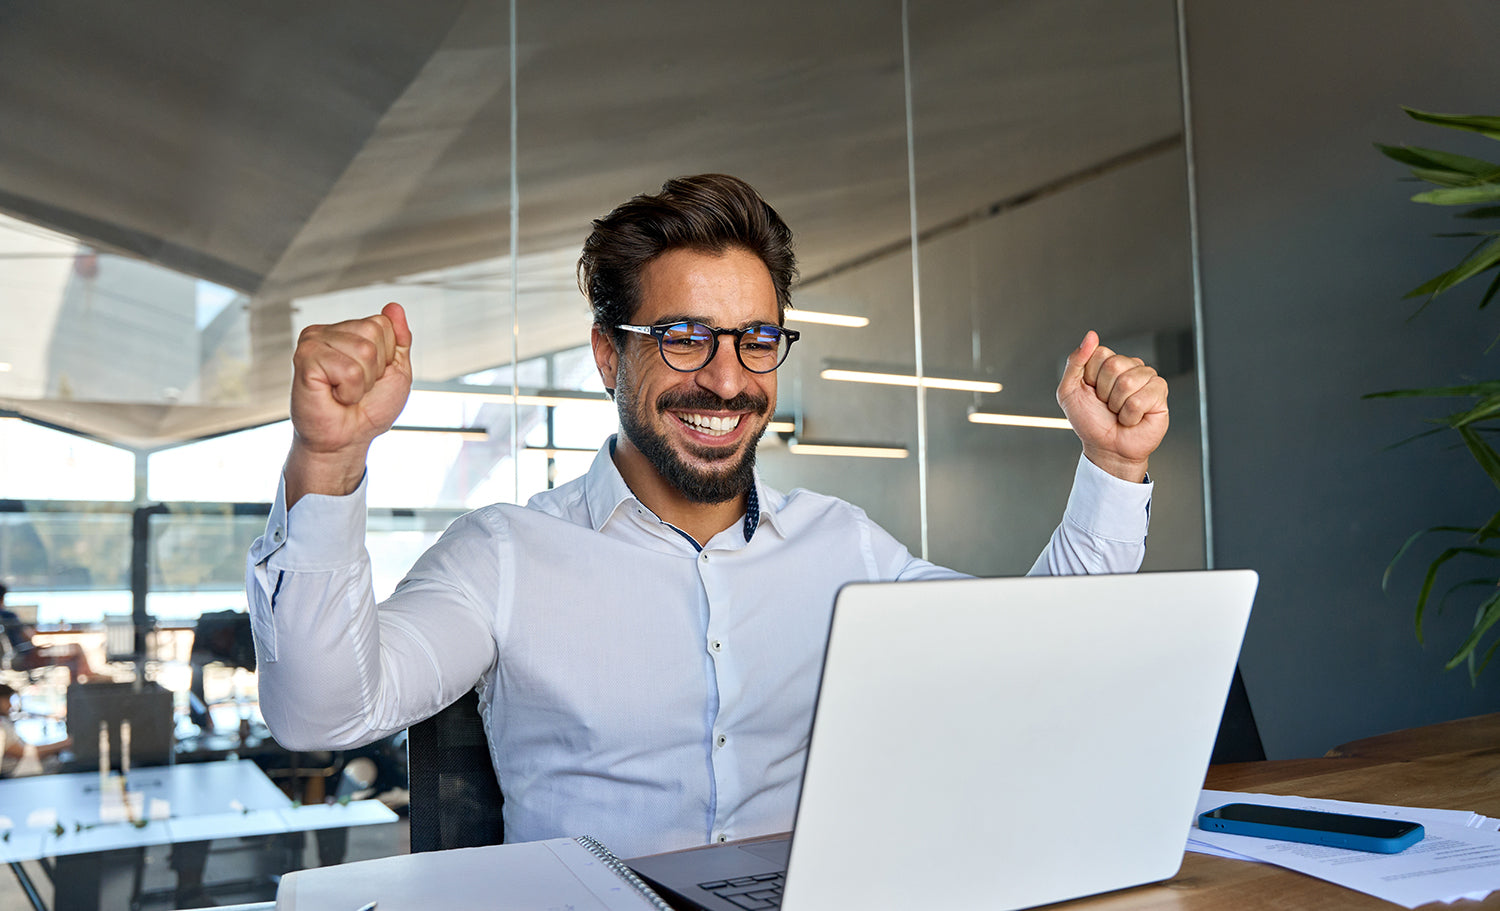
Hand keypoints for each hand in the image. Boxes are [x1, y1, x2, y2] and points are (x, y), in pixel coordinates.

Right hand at [286, 303, 411, 503]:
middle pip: (373, 332)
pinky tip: (333, 395)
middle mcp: (328, 332)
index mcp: (348, 330)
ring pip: (363, 350)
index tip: (370, 377)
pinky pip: (348, 369)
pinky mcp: (304, 359)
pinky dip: (349, 390)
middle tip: (356, 387)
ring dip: (361, 382)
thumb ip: (398, 338)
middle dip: (374, 369)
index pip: (383, 323)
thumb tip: (394, 307)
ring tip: (344, 392)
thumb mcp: (396, 371)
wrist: (346, 440)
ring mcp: (313, 342)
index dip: (386, 357)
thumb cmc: (368, 409)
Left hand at [1056, 331, 1168, 481]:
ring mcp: (1146, 377)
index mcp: (1108, 362)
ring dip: (1117, 405)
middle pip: (1114, 364)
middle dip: (1104, 392)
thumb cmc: (1090, 422)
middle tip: (1107, 405)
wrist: (1106, 448)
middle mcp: (1129, 366)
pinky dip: (1130, 415)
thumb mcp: (1069, 391)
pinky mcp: (1159, 392)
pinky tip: (1132, 418)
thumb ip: (1075, 362)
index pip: (1099, 353)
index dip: (1090, 378)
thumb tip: (1091, 336)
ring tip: (1119, 412)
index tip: (1092, 392)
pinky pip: (1141, 398)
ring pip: (1128, 381)